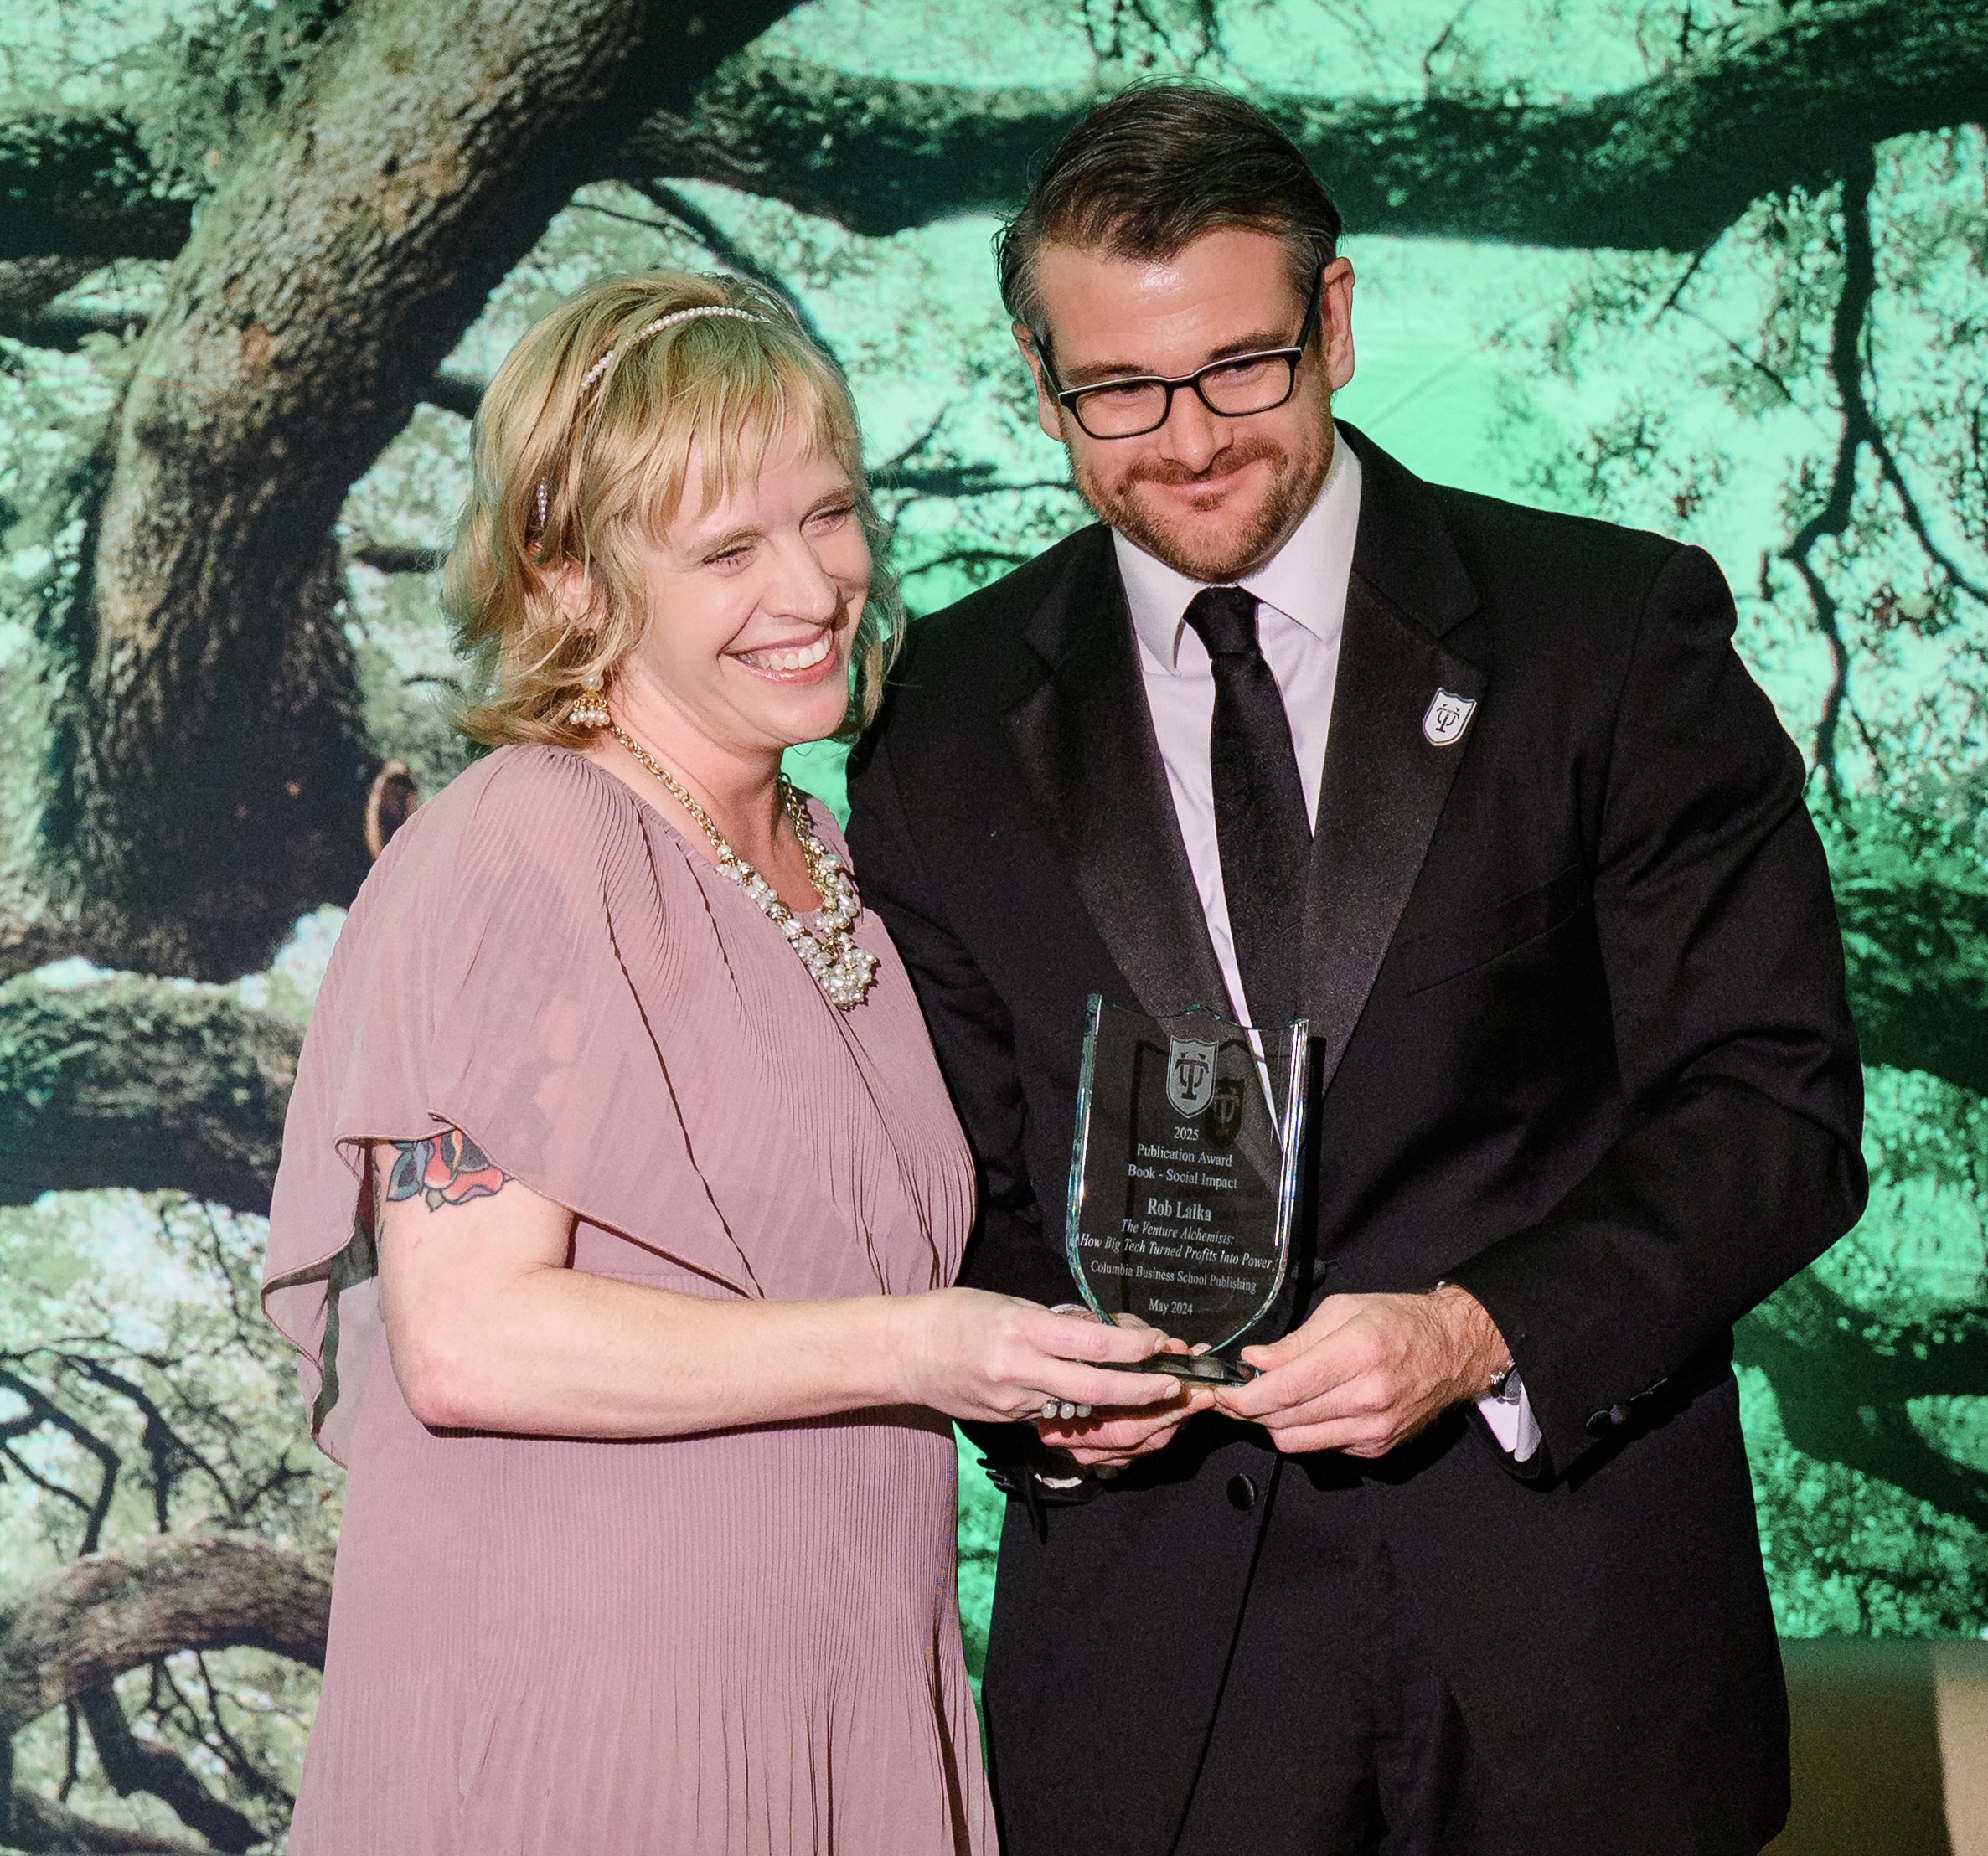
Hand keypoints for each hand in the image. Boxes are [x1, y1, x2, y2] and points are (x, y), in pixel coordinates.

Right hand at [895, 1288, 1184, 1424]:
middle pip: (1097, 1389)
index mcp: (1022, 1331)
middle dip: (1145, 1391)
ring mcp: (1016, 1402)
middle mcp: (1021, 1371)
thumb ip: (1055, 1323)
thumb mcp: (1009, 1304)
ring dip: (1124, 1405)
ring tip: (1155, 1396)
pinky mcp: (1010, 1421)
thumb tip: (1103, 1334)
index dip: (1135, 1348)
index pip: (1092, 1344)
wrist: (905, 1353)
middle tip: (1177, 1385)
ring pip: (1083, 1409)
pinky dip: (1088, 1411)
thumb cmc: (955, 1315)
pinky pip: (1058, 1417)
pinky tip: (1109, 1404)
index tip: (1161, 1342)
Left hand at [1212, 1285, 1508, 1457]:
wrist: (1453, 1350)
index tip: (1222, 1391)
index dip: (1244, 1396)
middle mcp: (1366, 1399)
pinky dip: (1304, 1430)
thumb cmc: (1397, 1321)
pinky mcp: (1377, 1449)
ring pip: (1297, 1441)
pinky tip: (1306, 1407)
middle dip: (1248, 1410)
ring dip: (1271, 1423)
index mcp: (1356, 1355)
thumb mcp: (1343, 1311)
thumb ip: (1295, 1342)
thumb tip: (1253, 1361)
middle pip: (1284, 1420)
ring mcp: (1373, 1430)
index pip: (1285, 1390)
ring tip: (1264, 1401)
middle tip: (1232, 1394)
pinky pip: (1322, 1446)